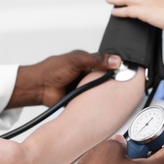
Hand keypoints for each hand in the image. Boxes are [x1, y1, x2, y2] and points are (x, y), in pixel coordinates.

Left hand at [7, 50, 121, 107]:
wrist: (39, 87)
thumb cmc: (52, 70)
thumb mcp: (77, 60)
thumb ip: (96, 60)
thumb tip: (115, 60)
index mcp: (86, 62)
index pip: (105, 64)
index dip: (114, 67)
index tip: (125, 71)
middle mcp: (86, 74)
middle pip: (104, 78)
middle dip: (111, 82)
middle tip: (122, 85)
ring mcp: (83, 87)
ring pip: (99, 90)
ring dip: (103, 92)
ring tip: (114, 95)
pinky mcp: (80, 99)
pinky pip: (91, 101)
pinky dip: (95, 102)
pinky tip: (101, 103)